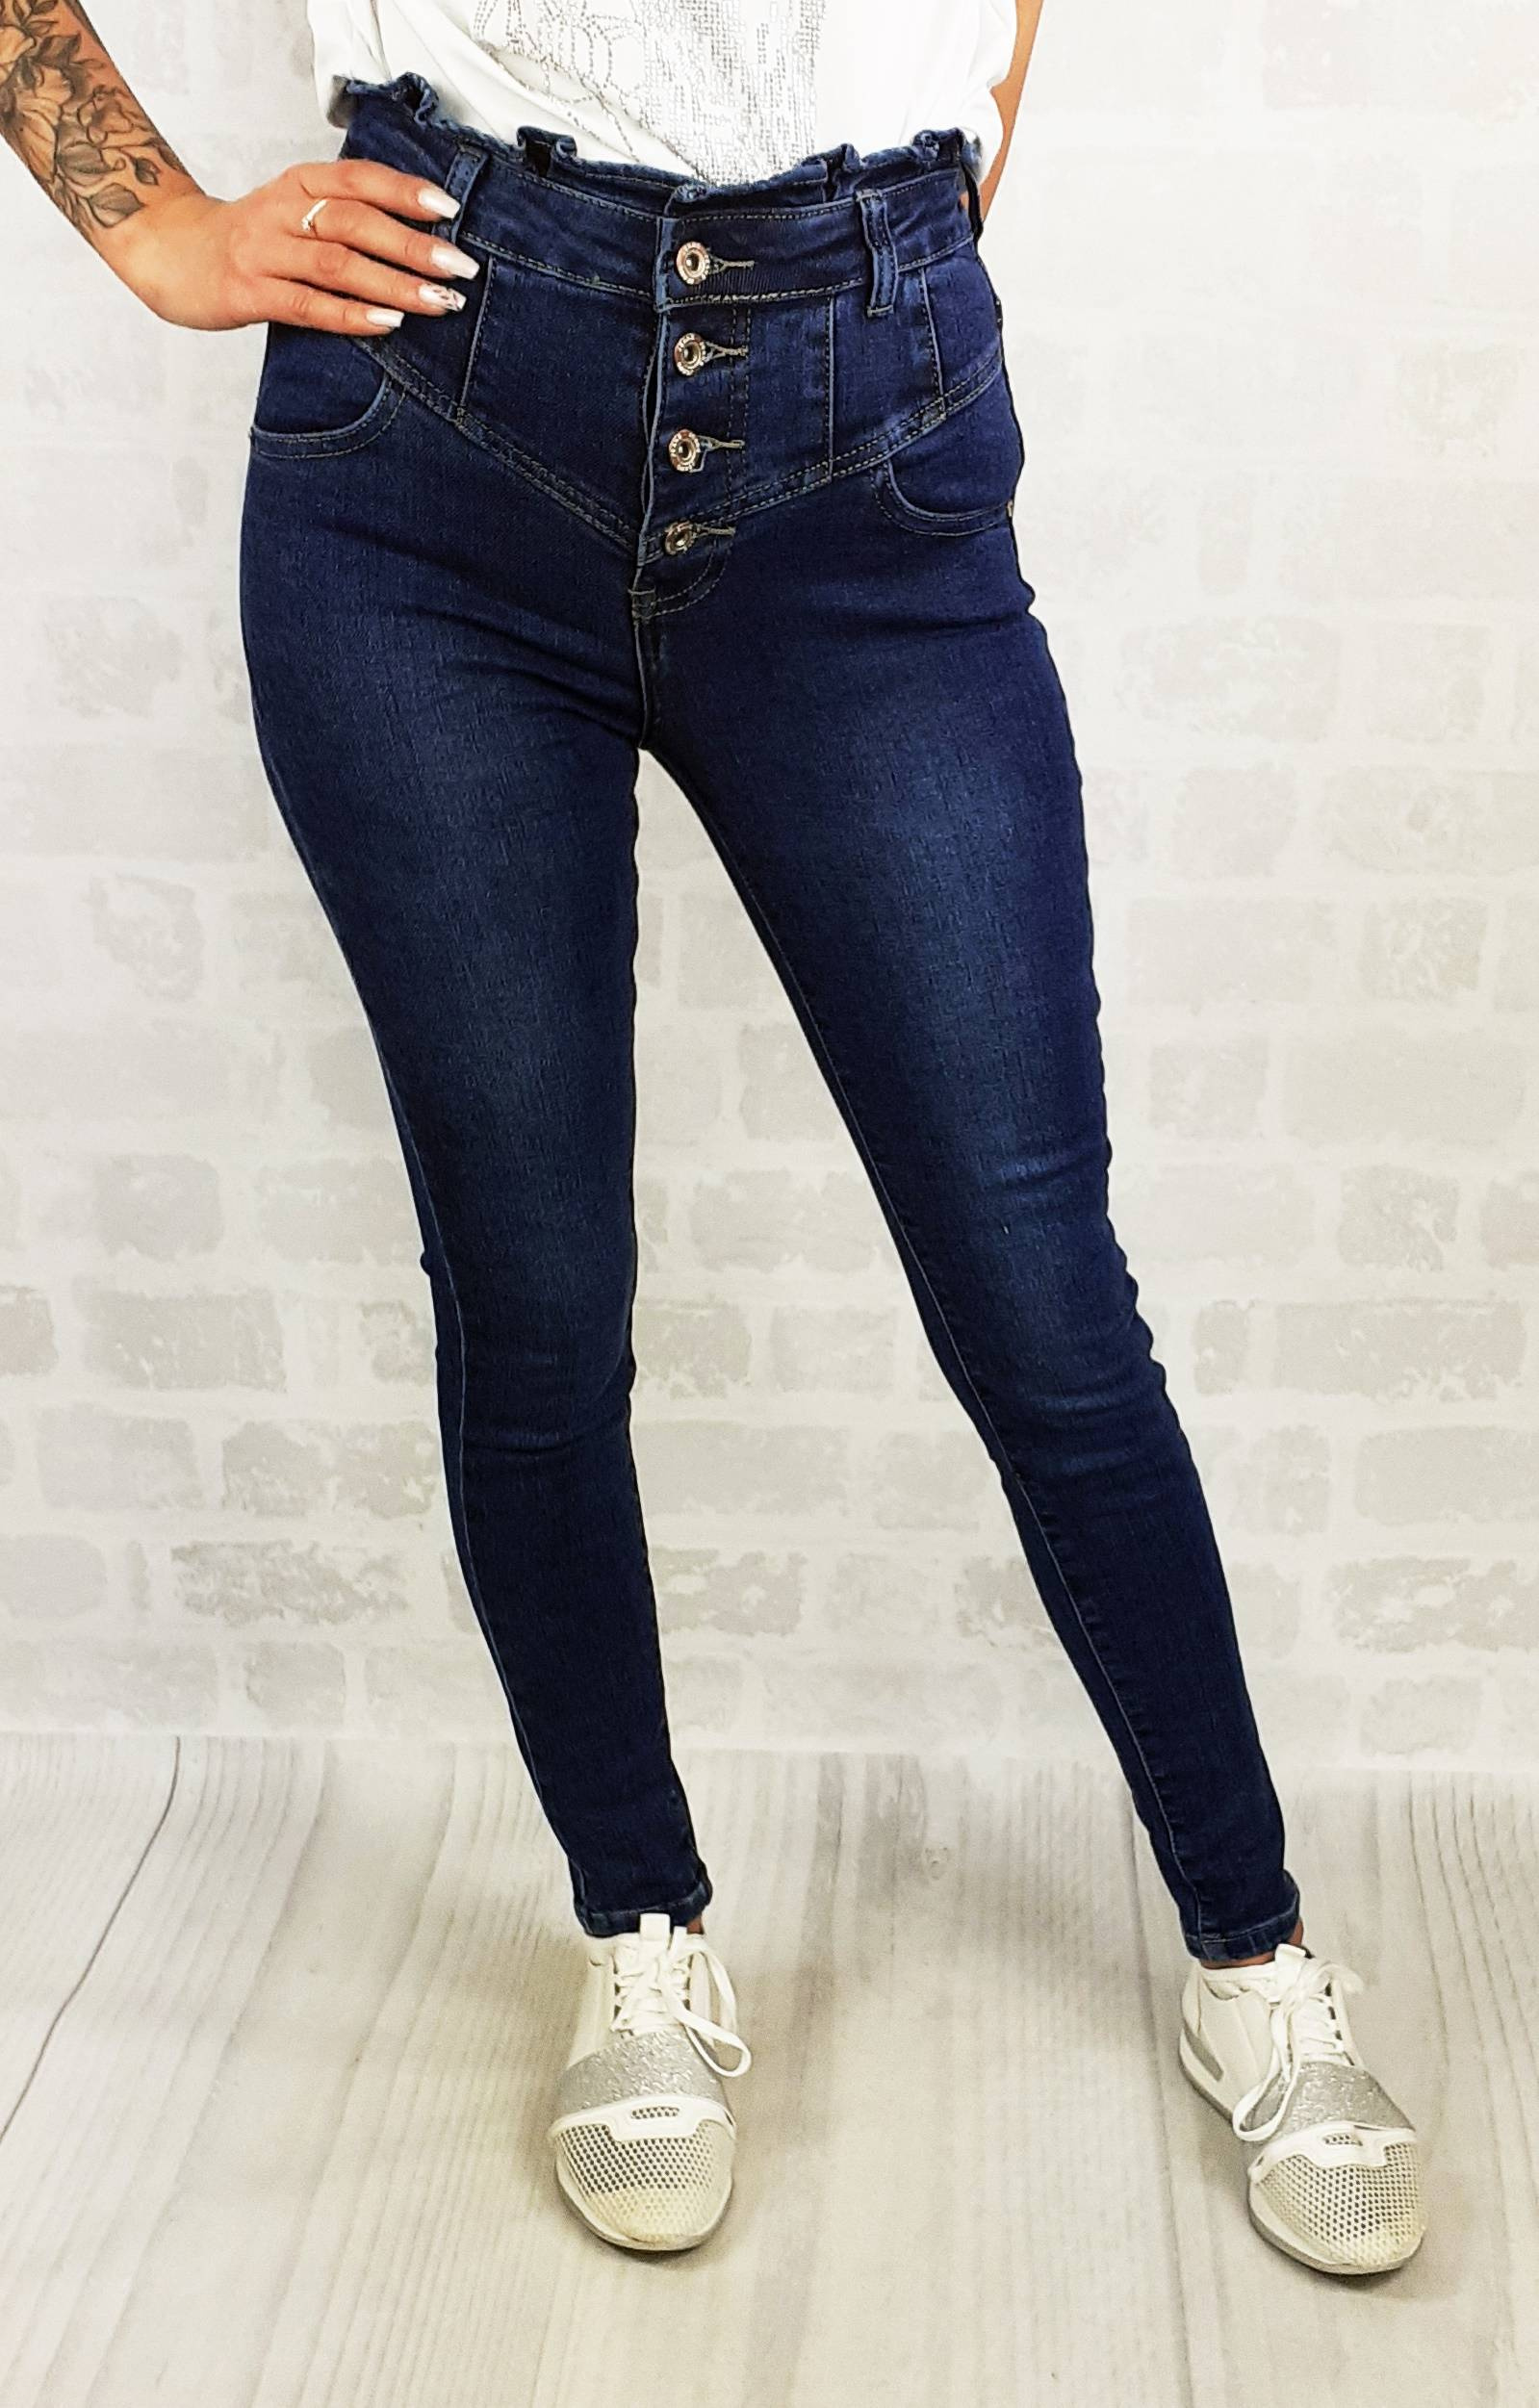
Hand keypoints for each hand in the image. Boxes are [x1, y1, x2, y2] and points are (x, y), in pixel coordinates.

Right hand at [104, 159, 479, 333]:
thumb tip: (421, 238)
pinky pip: (308, 305)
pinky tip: (388, 323)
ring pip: (337, 263)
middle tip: (461, 267)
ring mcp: (262, 251)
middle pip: (356, 221)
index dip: (405, 191)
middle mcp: (280, 210)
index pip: (358, 178)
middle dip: (414, 245)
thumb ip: (343, 216)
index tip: (450, 209)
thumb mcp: (292, 209)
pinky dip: (351, 314)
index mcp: (297, 181)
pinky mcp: (247, 293)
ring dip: (394, 283)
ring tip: (439, 301)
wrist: (168, 252)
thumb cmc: (250, 238)